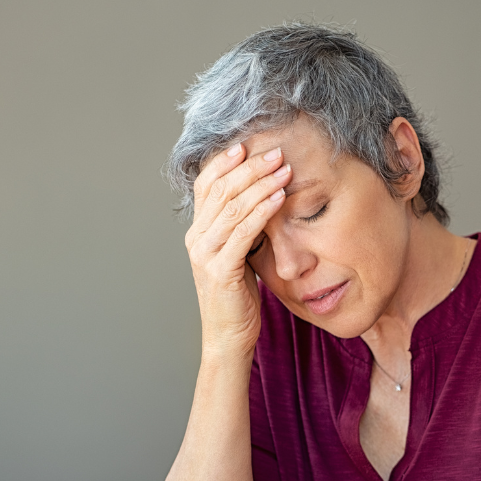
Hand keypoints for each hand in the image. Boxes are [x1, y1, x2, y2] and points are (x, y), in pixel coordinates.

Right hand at [185, 143, 292, 361]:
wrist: (229, 336)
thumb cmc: (239, 297)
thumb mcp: (240, 255)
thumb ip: (243, 229)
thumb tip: (263, 200)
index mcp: (198, 231)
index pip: (206, 186)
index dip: (225, 162)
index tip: (248, 144)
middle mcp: (196, 238)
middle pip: (220, 190)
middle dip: (250, 168)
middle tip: (277, 152)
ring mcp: (205, 253)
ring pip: (232, 207)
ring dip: (260, 184)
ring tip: (283, 169)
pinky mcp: (220, 270)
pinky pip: (243, 233)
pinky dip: (262, 212)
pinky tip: (279, 198)